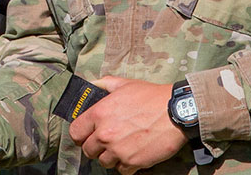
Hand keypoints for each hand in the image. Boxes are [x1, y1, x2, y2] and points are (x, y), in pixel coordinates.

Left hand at [69, 76, 186, 174]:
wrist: (175, 112)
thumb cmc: (151, 97)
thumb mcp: (124, 84)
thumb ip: (104, 84)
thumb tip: (91, 84)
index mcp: (99, 113)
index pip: (75, 132)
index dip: (81, 135)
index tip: (87, 135)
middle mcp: (105, 133)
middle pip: (88, 151)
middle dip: (97, 147)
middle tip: (108, 141)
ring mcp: (118, 150)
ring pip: (104, 162)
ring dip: (111, 156)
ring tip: (122, 147)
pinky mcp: (132, 162)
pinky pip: (121, 170)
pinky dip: (126, 165)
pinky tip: (133, 153)